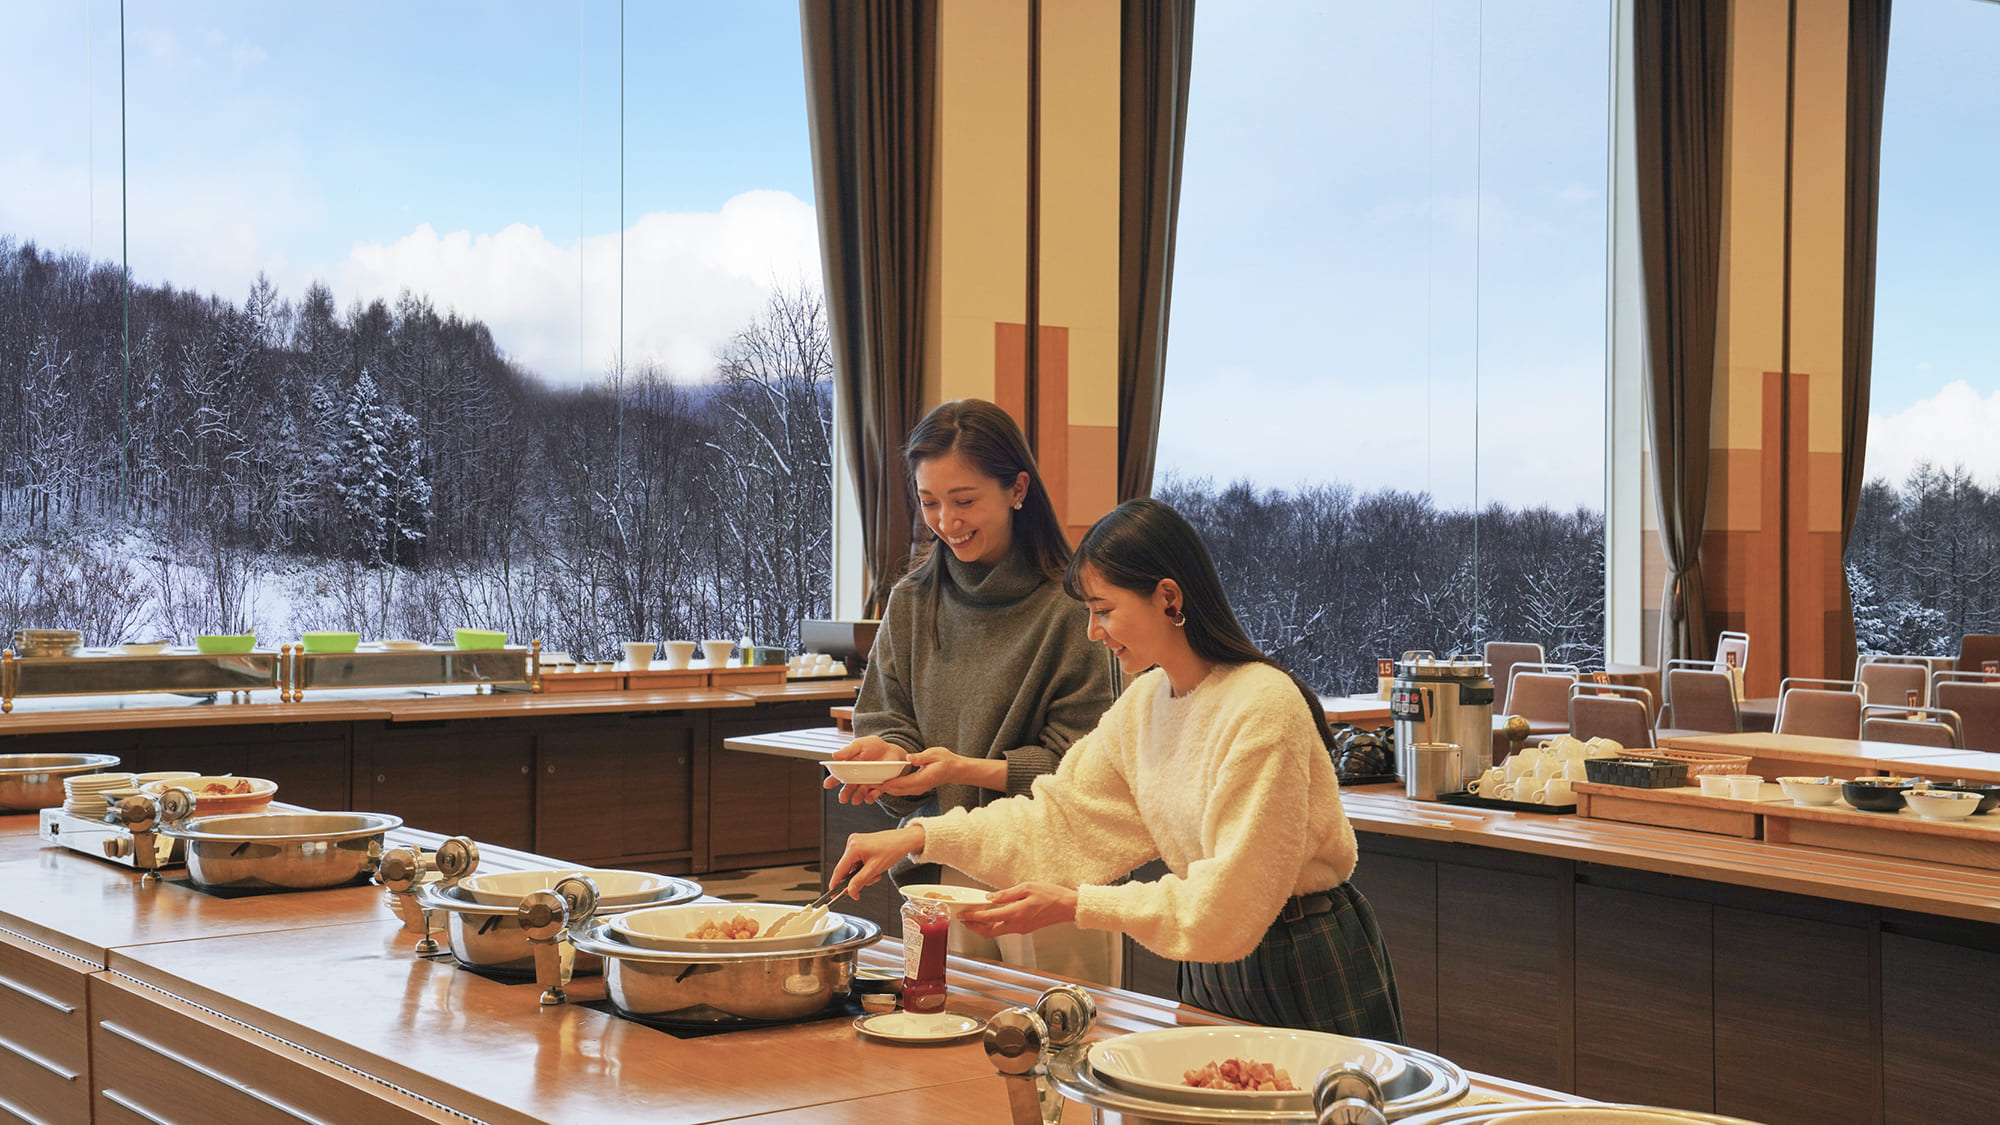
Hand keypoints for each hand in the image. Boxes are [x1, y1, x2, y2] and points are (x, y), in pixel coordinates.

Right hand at [824, 736, 908, 803]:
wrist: (891, 750)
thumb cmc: (873, 746)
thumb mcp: (860, 745)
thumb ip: (848, 751)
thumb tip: (834, 755)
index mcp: (849, 767)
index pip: (838, 775)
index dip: (832, 780)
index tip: (827, 785)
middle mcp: (857, 777)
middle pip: (848, 787)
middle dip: (845, 793)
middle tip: (842, 798)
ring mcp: (867, 783)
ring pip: (860, 793)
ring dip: (857, 797)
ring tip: (855, 800)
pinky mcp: (879, 786)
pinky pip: (874, 794)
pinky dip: (871, 797)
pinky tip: (869, 797)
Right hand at [828, 825, 925, 898]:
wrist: (904, 840)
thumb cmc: (892, 849)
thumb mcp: (874, 869)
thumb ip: (859, 881)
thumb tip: (850, 891)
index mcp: (853, 847)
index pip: (839, 869)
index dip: (836, 884)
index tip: (834, 894)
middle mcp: (852, 842)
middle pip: (847, 869)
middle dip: (857, 879)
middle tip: (866, 883)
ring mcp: (856, 842)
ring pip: (853, 867)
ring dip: (863, 874)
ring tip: (875, 873)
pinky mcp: (861, 844)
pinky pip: (857, 861)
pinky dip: (864, 868)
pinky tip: (874, 868)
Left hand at [876, 746, 960, 795]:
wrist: (955, 770)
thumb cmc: (946, 760)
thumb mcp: (935, 754)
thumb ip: (921, 757)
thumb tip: (909, 758)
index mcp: (923, 779)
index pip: (903, 783)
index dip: (890, 783)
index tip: (878, 782)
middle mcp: (920, 787)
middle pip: (898, 790)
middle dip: (883, 787)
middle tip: (868, 784)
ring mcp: (918, 789)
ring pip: (899, 792)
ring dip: (886, 789)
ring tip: (872, 785)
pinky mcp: (917, 788)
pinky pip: (902, 790)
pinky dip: (892, 788)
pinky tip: (883, 784)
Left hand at [957, 882, 1077, 937]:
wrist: (1067, 907)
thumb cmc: (1051, 895)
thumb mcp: (1027, 887)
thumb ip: (1006, 894)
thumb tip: (990, 898)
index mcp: (1016, 914)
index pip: (988, 918)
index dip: (972, 917)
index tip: (962, 914)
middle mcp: (1017, 925)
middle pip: (988, 932)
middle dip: (973, 927)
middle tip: (963, 919)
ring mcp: (1020, 929)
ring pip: (995, 933)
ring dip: (982, 927)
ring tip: (973, 917)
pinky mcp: (1024, 929)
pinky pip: (1004, 930)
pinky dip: (993, 925)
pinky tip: (991, 916)